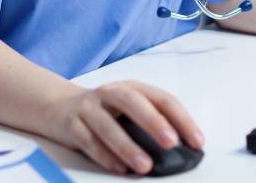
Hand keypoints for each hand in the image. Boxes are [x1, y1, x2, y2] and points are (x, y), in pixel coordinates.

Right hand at [45, 80, 202, 175]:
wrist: (58, 106)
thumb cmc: (104, 111)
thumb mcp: (128, 110)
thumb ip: (150, 123)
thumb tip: (180, 149)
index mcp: (132, 88)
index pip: (162, 99)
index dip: (182, 119)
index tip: (197, 141)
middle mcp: (110, 93)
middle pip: (133, 103)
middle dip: (154, 122)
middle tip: (171, 143)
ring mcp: (89, 107)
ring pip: (107, 125)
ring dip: (128, 147)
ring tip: (145, 166)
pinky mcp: (71, 123)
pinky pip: (88, 140)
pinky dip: (104, 156)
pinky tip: (118, 168)